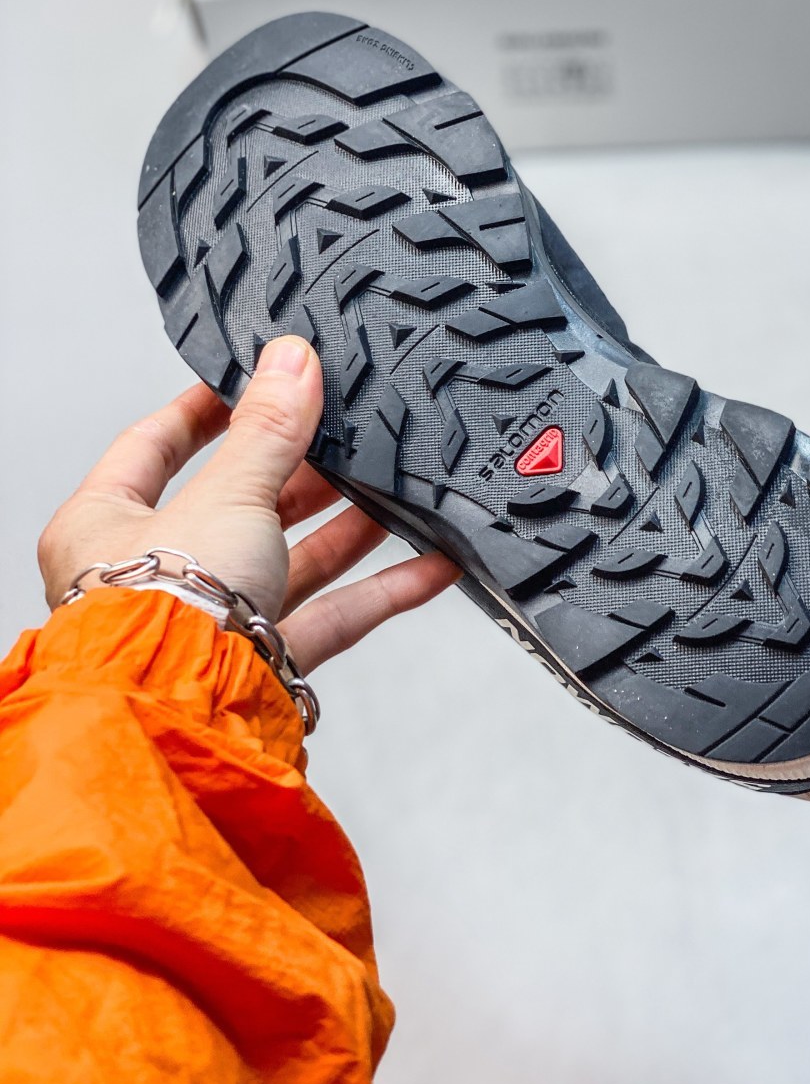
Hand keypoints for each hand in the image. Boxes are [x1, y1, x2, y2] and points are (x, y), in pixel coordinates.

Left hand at [37, 336, 460, 673]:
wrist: (189, 722)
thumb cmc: (165, 617)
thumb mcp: (227, 495)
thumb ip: (268, 431)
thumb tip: (291, 361)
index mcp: (106, 525)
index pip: (154, 446)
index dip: (205, 410)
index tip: (251, 382)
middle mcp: (155, 575)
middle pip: (238, 503)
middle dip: (302, 471)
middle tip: (346, 433)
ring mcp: (213, 620)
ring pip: (291, 559)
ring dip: (349, 527)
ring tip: (399, 491)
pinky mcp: (264, 662)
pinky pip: (331, 615)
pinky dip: (381, 590)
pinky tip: (429, 565)